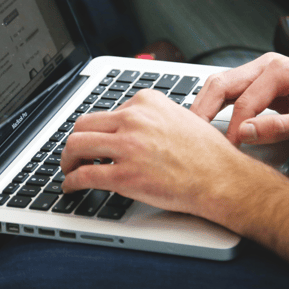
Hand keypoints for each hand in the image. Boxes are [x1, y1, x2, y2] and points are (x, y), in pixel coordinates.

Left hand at [61, 89, 250, 217]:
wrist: (221, 177)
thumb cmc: (207, 153)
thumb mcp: (181, 118)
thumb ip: (153, 117)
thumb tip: (133, 127)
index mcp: (147, 102)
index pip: (107, 111)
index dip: (98, 129)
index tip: (96, 139)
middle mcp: (134, 119)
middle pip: (84, 124)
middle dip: (75, 142)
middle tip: (75, 153)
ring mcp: (128, 146)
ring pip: (76, 146)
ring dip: (67, 159)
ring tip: (70, 169)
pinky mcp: (124, 175)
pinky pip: (84, 175)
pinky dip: (71, 181)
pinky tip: (72, 186)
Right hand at [191, 52, 288, 145]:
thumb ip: (278, 128)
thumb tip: (243, 132)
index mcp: (278, 71)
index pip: (244, 102)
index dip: (233, 128)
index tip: (229, 149)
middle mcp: (265, 65)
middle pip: (221, 83)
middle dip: (202, 108)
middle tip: (190, 133)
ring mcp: (259, 72)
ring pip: (220, 84)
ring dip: (204, 104)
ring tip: (193, 127)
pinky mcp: (257, 82)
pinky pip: (229, 90)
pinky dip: (215, 104)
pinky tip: (207, 118)